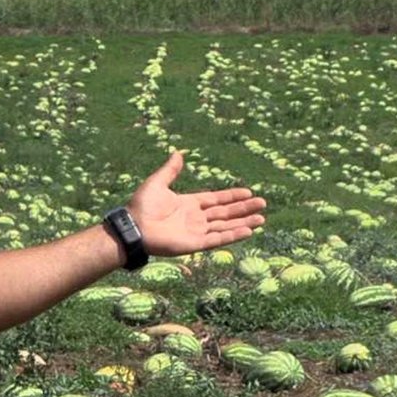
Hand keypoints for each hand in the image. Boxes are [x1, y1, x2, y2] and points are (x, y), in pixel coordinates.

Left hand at [126, 151, 265, 256]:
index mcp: (189, 204)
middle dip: (244, 209)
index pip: (216, 200)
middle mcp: (196, 218)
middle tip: (263, 204)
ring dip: (243, 223)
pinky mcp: (195, 244)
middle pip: (225, 213)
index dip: (232, 196)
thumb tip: (178, 152)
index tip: (249, 192)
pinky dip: (232, 235)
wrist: (133, 226)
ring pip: (225, 227)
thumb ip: (170, 170)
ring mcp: (197, 232)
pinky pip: (217, 239)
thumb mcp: (157, 183)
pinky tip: (247, 231)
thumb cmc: (141, 206)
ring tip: (262, 219)